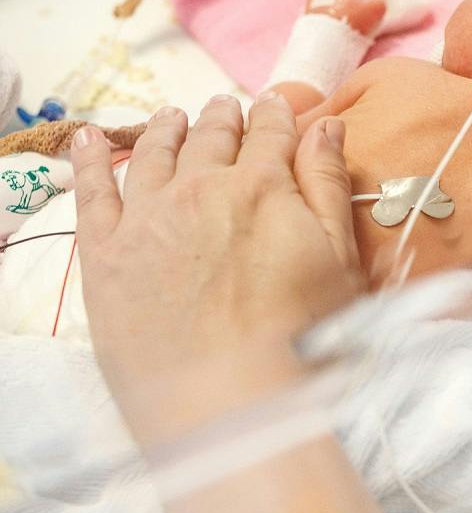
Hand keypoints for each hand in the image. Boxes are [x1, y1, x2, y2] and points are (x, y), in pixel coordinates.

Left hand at [72, 93, 365, 446]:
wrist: (230, 406)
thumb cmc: (301, 343)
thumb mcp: (339, 261)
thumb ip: (329, 187)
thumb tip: (327, 126)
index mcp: (263, 187)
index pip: (271, 134)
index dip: (277, 116)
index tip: (277, 105)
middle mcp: (200, 189)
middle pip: (211, 138)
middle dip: (223, 119)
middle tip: (226, 108)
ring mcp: (147, 218)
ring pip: (155, 155)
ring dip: (167, 130)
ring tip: (173, 119)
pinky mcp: (104, 253)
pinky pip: (92, 191)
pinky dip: (92, 158)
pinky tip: (92, 140)